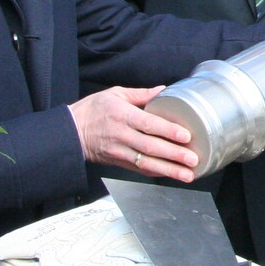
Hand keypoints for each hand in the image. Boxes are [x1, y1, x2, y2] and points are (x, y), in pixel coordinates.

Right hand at [67, 87, 198, 181]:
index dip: (168, 131)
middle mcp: (122, 136)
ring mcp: (120, 152)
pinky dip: (157, 173)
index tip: (186, 136)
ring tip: (188, 174)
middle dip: (174, 155)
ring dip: (169, 170)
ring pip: (147, 163)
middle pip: (151, 148)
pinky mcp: (119, 163)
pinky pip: (140, 169)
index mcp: (122, 116)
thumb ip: (141, 94)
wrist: (71, 132)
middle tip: (193, 160)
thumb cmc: (93, 110)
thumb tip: (164, 90)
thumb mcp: (115, 94)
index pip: (149, 125)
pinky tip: (171, 175)